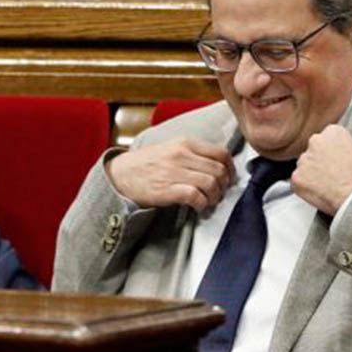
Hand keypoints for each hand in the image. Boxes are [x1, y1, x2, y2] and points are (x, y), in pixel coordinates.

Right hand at [106, 137, 234, 211]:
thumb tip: (217, 165)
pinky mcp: (167, 189)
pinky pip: (196, 196)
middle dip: (224, 186)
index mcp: (186, 143)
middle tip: (218, 194)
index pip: (221, 153)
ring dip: (214, 197)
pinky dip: (202, 204)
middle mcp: (182, 155)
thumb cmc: (147, 163)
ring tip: (209, 202)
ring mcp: (174, 172)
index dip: (230, 169)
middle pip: (219, 171)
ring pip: (211, 183)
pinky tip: (199, 208)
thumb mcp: (171, 147)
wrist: (120, 173)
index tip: (229, 178)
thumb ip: (193, 153)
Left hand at [291, 125, 351, 215]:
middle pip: (313, 150)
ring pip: (304, 166)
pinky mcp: (296, 177)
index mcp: (333, 132)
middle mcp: (315, 141)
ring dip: (311, 174)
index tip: (336, 160)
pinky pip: (298, 182)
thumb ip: (343, 148)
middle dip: (319, 161)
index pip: (327, 137)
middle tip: (331, 173)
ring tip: (328, 185)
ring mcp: (303, 159)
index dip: (331, 151)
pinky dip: (306, 188)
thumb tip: (340, 155)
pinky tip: (320, 192)